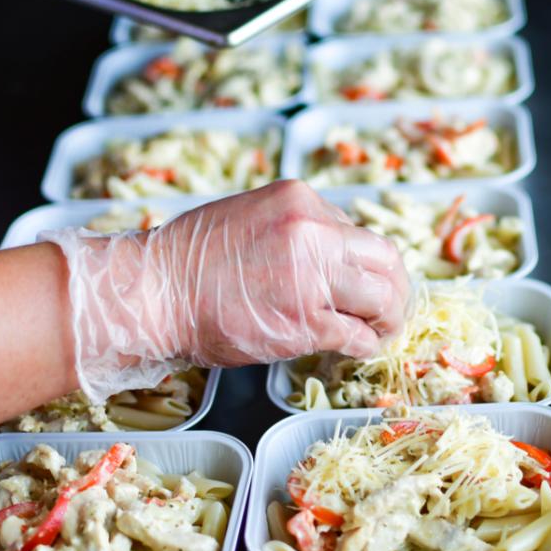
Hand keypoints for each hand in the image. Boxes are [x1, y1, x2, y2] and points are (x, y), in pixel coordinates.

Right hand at [42, 180, 409, 401]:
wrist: (154, 293)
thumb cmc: (190, 259)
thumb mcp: (251, 215)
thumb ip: (296, 228)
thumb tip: (331, 253)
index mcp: (301, 201)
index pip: (359, 232)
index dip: (366, 263)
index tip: (366, 281)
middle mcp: (313, 232)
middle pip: (385, 259)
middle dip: (395, 287)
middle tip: (391, 308)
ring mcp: (312, 278)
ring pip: (382, 297)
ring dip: (388, 318)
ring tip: (381, 331)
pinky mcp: (305, 323)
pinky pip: (356, 335)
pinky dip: (365, 345)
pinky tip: (358, 349)